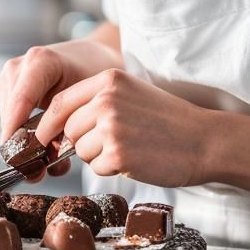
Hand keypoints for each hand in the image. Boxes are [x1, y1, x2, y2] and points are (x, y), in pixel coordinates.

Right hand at [0, 35, 122, 179]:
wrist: (95, 55)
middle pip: (10, 116)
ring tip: (47, 162)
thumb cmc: (96, 73)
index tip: (19, 161)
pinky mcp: (9, 87)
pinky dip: (25, 134)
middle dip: (23, 147)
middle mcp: (19, 67)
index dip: (17, 134)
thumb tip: (49, 159)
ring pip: (8, 121)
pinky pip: (11, 118)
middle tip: (39, 173)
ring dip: (24, 143)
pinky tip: (44, 145)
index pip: (20, 103)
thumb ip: (67, 126)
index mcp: (40, 62)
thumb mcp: (87, 99)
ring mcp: (10, 77)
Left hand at [34, 68, 209, 187]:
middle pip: (67, 129)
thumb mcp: (131, 94)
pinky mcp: (118, 154)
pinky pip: (96, 168)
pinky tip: (135, 159)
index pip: (59, 102)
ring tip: (129, 148)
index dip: (48, 123)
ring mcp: (111, 127)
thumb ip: (95, 101)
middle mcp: (106, 100)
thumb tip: (56, 127)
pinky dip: (111, 169)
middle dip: (81, 141)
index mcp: (108, 80)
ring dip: (97, 156)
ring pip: (80, 150)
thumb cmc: (168, 120)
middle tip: (111, 143)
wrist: (205, 141)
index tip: (44, 137)